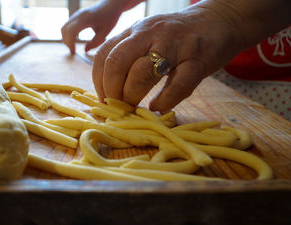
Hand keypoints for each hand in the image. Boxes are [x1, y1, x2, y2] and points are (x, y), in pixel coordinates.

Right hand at [61, 1, 123, 53]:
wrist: (110, 4)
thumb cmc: (110, 17)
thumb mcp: (105, 32)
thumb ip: (95, 42)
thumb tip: (85, 50)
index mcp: (85, 19)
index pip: (71, 32)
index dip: (70, 43)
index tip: (74, 52)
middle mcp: (78, 15)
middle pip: (65, 30)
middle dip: (67, 42)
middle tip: (73, 51)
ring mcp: (76, 14)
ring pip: (64, 27)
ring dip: (66, 38)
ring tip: (73, 46)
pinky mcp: (76, 16)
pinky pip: (67, 25)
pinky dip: (68, 34)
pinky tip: (75, 40)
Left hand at [92, 5, 245, 112]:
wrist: (221, 20)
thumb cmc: (179, 37)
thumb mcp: (149, 38)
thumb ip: (130, 55)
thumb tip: (110, 89)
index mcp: (135, 31)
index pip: (103, 55)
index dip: (98, 82)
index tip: (104, 100)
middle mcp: (150, 33)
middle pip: (116, 62)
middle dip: (112, 91)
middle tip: (118, 107)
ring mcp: (174, 44)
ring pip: (142, 72)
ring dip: (132, 96)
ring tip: (134, 109)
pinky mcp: (198, 58)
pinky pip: (177, 84)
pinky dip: (164, 101)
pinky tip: (159, 107)